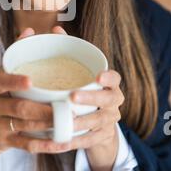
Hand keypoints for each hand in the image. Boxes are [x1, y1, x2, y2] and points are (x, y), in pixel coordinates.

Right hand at [0, 26, 75, 153]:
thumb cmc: (2, 96)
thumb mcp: (3, 76)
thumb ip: (17, 53)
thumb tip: (30, 30)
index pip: (1, 82)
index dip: (15, 81)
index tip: (31, 80)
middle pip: (19, 107)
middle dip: (44, 109)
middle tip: (66, 106)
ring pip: (25, 127)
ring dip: (49, 126)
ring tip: (69, 122)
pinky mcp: (5, 143)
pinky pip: (27, 145)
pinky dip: (46, 144)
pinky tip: (62, 142)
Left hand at [47, 27, 124, 170]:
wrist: (93, 124)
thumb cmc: (82, 90)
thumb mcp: (77, 72)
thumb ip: (68, 50)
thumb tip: (55, 29)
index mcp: (108, 84)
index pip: (115, 78)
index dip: (109, 78)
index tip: (98, 76)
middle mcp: (113, 102)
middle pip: (108, 101)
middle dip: (91, 99)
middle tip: (72, 97)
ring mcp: (109, 121)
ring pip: (98, 122)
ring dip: (81, 123)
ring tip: (64, 121)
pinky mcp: (101, 138)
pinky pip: (89, 141)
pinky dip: (75, 141)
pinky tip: (61, 141)